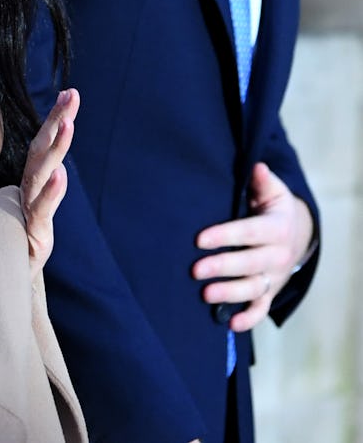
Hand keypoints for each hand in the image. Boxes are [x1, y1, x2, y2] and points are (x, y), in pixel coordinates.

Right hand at [20, 88, 79, 280]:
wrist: (8, 282)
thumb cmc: (22, 243)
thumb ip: (49, 191)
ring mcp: (29, 209)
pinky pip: (41, 208)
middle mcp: (28, 190)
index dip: (55, 119)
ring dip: (56, 147)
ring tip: (68, 123)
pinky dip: (51, 191)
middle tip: (70, 95)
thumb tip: (60, 170)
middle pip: (42, 149)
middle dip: (57, 120)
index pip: (43, 145)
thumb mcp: (39, 212)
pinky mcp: (32, 232)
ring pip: (41, 172)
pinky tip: (61, 174)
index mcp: (31, 183)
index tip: (69, 92)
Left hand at [192, 162, 314, 332]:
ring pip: (253, 288)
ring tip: (206, 294)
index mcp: (277, 228)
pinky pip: (261, 308)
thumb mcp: (273, 191)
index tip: (200, 239)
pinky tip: (230, 324)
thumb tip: (257, 167)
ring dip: (230, 293)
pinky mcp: (270, 291)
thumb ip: (263, 181)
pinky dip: (248, 318)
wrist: (297, 233)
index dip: (225, 236)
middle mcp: (278, 255)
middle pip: (249, 264)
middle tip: (195, 270)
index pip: (248, 232)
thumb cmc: (274, 208)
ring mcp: (274, 276)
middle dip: (222, 267)